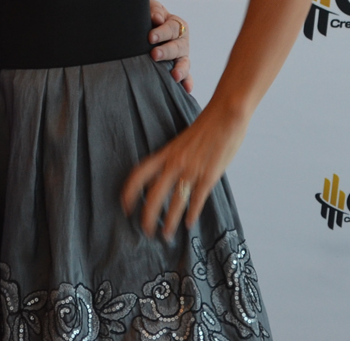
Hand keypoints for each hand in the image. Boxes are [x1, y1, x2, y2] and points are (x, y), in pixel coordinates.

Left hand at [120, 102, 249, 239]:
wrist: (226, 114)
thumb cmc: (206, 126)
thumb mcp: (181, 142)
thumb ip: (173, 158)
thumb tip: (167, 176)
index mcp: (166, 153)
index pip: (139, 174)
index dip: (129, 192)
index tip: (124, 206)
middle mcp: (174, 163)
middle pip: (154, 195)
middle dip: (147, 216)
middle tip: (145, 231)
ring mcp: (191, 170)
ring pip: (174, 202)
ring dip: (169, 222)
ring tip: (165, 235)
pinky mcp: (209, 175)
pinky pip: (197, 200)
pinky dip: (192, 215)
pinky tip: (189, 224)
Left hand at [147, 0, 192, 92]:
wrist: (143, 28)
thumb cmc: (147, 16)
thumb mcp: (150, 8)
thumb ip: (154, 10)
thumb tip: (157, 18)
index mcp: (177, 25)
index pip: (171, 28)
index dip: (161, 33)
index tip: (150, 38)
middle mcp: (182, 41)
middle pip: (178, 47)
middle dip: (167, 51)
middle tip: (154, 55)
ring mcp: (181, 56)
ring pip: (184, 63)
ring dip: (180, 70)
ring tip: (175, 76)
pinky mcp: (178, 69)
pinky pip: (186, 77)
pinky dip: (187, 82)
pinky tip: (186, 89)